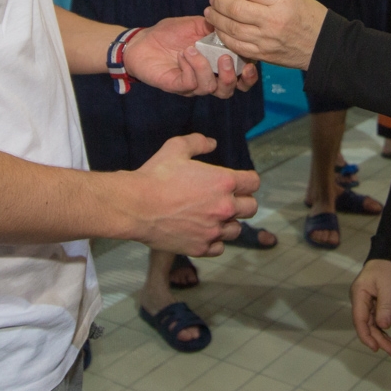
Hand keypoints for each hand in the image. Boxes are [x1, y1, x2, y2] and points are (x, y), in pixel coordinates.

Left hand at [127, 15, 258, 97]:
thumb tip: (231, 24)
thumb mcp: (196, 24)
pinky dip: (190, 68)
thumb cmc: (169, 34)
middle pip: (229, 90)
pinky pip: (190, 84)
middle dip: (232, 77)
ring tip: (192, 49)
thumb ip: (214, 26)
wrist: (142, 41)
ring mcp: (192, 84)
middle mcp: (207, 77)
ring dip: (205, 67)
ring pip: (210, 87)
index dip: (249, 74)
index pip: (240, 76)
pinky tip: (183, 55)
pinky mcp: (176, 86)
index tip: (251, 62)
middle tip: (225, 59)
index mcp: (217, 64)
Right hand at [129, 134, 260, 255]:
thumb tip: (212, 143)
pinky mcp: (201, 248)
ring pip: (236, 230)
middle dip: (242, 202)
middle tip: (227, 199)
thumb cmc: (156, 175)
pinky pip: (219, 248)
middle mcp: (225, 208)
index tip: (239, 181)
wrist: (136, 206)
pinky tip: (203, 233)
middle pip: (251, 208)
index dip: (247, 180)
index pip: (253, 182)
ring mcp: (213, 231)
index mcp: (224, 182)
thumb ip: (198, 142)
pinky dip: (214, 241)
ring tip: (213, 217)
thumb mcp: (176, 148)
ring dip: (229, 223)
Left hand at [205, 0, 327, 69]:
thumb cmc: (310, 16)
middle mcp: (271, 21)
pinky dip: (224, 36)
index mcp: (281, 2)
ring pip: (231, 28)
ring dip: (216, 18)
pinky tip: (220, 29)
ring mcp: (266, 40)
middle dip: (219, 1)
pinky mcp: (263, 55)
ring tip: (211, 11)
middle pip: (234, 8)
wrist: (324, 46)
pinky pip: (236, 45)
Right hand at [351, 259, 390, 354]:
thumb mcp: (388, 286)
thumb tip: (384, 326)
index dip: (366, 335)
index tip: (375, 348)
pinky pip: (377, 321)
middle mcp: (360, 302)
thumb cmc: (387, 270)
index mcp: (359, 295)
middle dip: (378, 339)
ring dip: (382, 337)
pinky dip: (383, 330)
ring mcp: (365, 304)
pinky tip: (390, 340)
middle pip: (366, 325)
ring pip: (372, 325)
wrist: (389, 259)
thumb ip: (385, 306)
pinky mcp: (373, 306)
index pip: (359, 319)